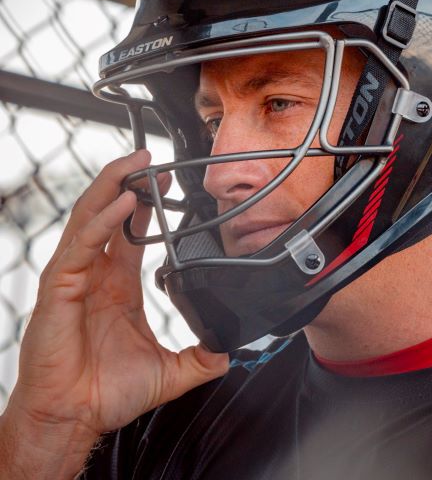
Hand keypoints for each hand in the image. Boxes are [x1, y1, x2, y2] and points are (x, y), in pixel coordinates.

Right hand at [2, 150, 228, 472]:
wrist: (75, 418)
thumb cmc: (106, 393)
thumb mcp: (167, 371)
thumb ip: (198, 358)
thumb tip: (226, 353)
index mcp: (118, 283)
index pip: (130, 229)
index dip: (146, 201)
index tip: (166, 179)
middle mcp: (95, 274)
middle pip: (107, 211)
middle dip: (128, 179)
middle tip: (151, 157)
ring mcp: (75, 277)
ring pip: (90, 217)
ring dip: (113, 186)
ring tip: (135, 163)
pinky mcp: (60, 289)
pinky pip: (81, 245)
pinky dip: (102, 220)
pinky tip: (123, 203)